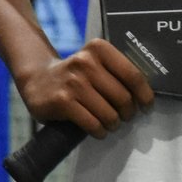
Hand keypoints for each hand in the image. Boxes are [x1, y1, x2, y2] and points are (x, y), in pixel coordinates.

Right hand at [16, 40, 152, 136]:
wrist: (36, 79)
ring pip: (109, 114)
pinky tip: (98, 130)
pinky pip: (92, 124)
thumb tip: (145, 96)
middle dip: (128, 113)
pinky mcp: (62, 101)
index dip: (145, 95)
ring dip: (113, 124)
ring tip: (110, 124)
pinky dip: (99, 131)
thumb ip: (118, 72)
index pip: (133, 75)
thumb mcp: (95, 63)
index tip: (146, 106)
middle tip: (124, 117)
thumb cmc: (75, 76)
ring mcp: (72, 82)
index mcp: (98, 49)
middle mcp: (85, 62)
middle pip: (123, 97)